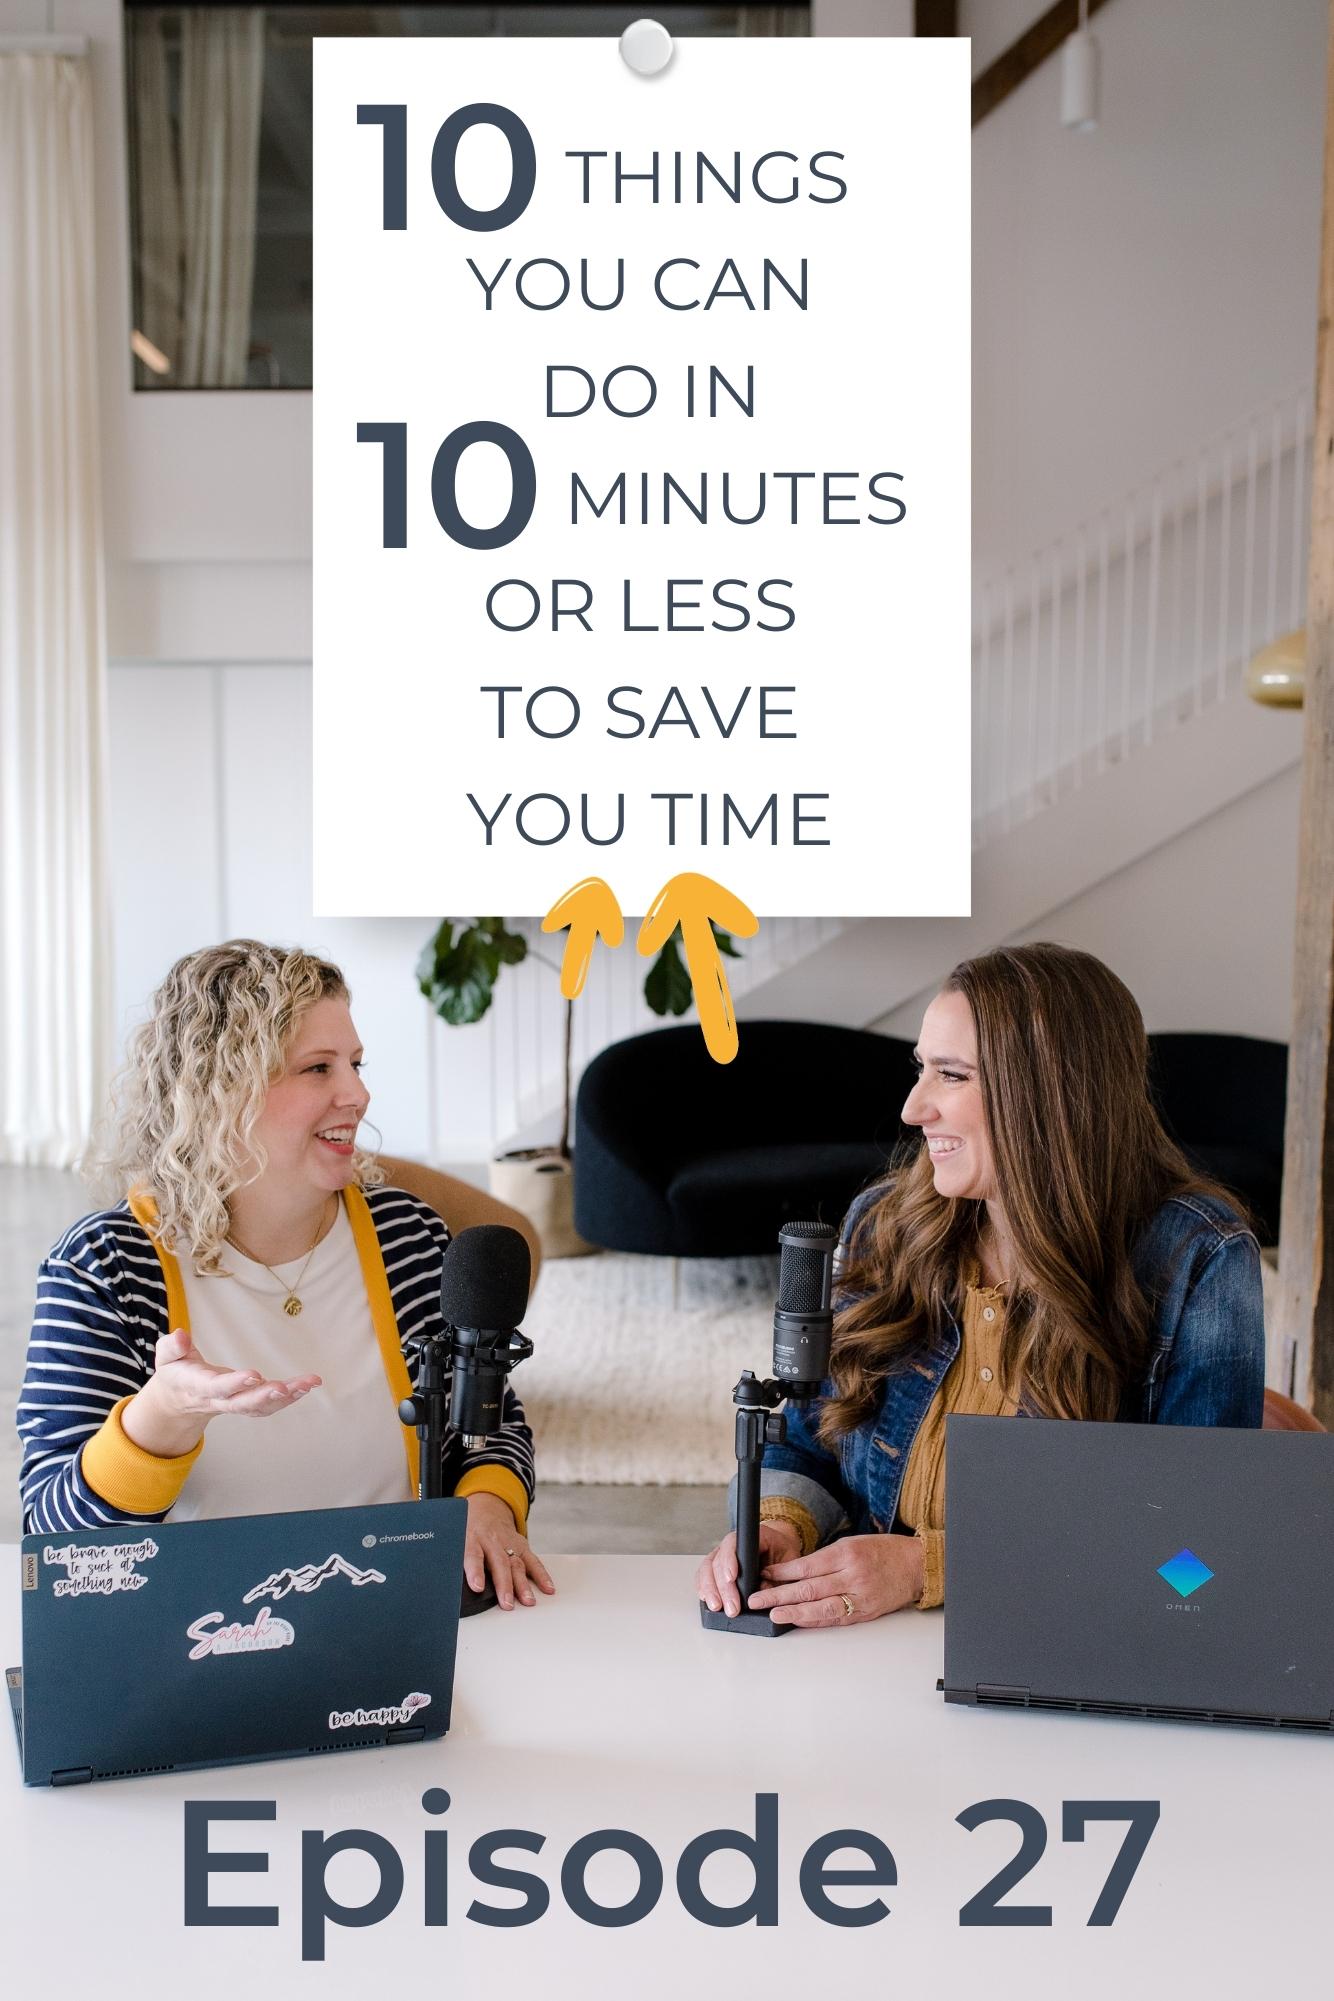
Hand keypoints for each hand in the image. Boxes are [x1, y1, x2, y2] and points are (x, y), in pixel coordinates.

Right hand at [121, 1329, 321, 1457]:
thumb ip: (172, 1347)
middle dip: (264, 1397)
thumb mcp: (166, 1357)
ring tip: (309, 1384)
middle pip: (242, 1404)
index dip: (234, 1383)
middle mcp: (218, 1400)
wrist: (179, 1401)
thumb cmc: (176, 1372)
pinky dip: (289, 1397)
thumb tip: (181, 1334)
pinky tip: (307, 1386)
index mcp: (197, 1387)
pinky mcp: (247, 1403)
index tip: (254, 1375)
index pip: (216, 1387)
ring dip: (286, 1397)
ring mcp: (234, 1405)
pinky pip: (269, 1405)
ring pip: (261, 1407)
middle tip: (285, 1388)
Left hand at [464, 1493, 554, 1609]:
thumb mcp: (456, 1541)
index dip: (475, 1571)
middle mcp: (492, 1540)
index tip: (477, 1587)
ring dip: (523, 1584)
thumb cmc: (468, 1531)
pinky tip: (547, 1587)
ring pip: (517, 1563)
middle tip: (507, 1603)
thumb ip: (456, 1561)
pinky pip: (533, 1561)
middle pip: (499, 1563)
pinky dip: (541, 1575)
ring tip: (527, 1601)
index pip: (473, 1555)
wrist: (485, 1510)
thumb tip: (448, 1586)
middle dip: (505, 1584)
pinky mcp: (522, 1546)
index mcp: (472, 1538)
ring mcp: (509, 1543)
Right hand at [696, 1520, 802, 1617]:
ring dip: (710, 1590)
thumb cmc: (781, 1551)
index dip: (730, 1561)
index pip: (733, 1544)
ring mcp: (721, 1554)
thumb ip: (778, 1574)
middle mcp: (731, 1544)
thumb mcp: (788, 1560)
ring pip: (707, 1569)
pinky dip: (703, 1588)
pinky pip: (703, 1575)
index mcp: (750, 1536)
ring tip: (717, 1608)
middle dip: (723, 1587)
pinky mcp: (716, 1566)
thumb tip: (762, 1592)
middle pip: (719, 1561)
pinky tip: (707, 1600)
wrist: (776, 1546)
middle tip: (731, 1607)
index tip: (731, 1578)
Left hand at [746, 1532, 925, 1626]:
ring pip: (821, 1608)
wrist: (914, 1566)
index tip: (765, 1577)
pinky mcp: (866, 1613)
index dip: (783, 1573)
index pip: (807, 1566)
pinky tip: (799, 1621)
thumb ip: (825, 1559)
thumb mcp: (851, 1544)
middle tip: (758, 1600)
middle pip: (809, 1588)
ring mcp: (860, 1597)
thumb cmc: (882, 1551)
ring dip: (794, 1613)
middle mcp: (852, 1576)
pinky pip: (836, 1619)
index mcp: (846, 1554)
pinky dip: (815, 1621)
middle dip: (779, 1595)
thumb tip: (794, 1573)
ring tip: (774, 1615)